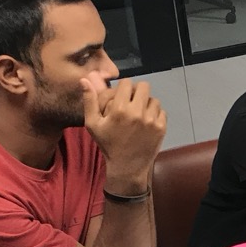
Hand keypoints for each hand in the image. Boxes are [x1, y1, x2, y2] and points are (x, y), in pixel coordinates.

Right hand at [81, 72, 165, 191]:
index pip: (127, 83)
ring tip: (139, 113)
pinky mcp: (161, 128)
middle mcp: (137, 112)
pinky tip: (147, 123)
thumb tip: (84, 79)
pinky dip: (155, 115)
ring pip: (153, 99)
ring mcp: (151, 120)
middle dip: (137, 91)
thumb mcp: (93, 124)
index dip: (124, 87)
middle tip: (132, 101)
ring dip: (147, 103)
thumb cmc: (108, 144)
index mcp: (120, 109)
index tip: (122, 96)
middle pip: (144, 86)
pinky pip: (161, 111)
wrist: (127, 167)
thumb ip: (89, 101)